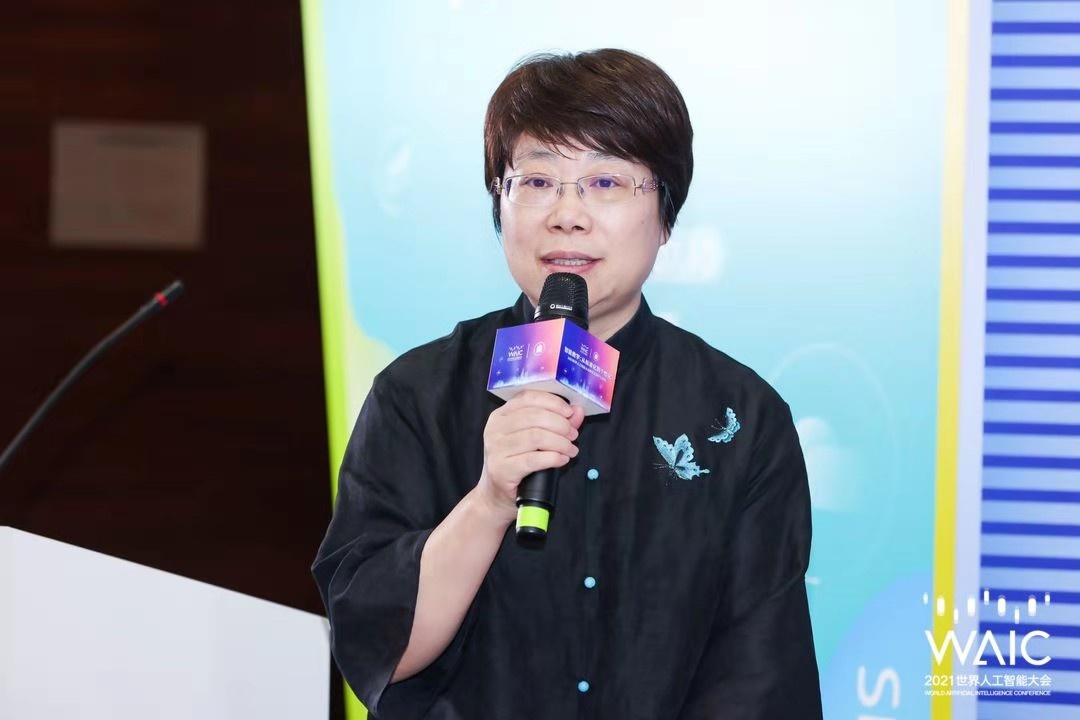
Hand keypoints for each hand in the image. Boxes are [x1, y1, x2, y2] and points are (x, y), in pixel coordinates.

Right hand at [476, 391, 585, 523]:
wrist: (496, 495)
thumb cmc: (517, 463)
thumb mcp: (535, 439)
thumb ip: (557, 422)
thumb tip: (578, 410)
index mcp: (500, 415)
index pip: (528, 397)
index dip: (553, 402)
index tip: (569, 413)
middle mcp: (495, 429)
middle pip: (534, 416)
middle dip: (560, 424)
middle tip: (573, 435)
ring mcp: (496, 449)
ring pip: (536, 437)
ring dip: (560, 442)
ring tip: (570, 449)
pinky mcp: (501, 469)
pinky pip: (533, 459)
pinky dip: (553, 458)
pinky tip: (562, 460)